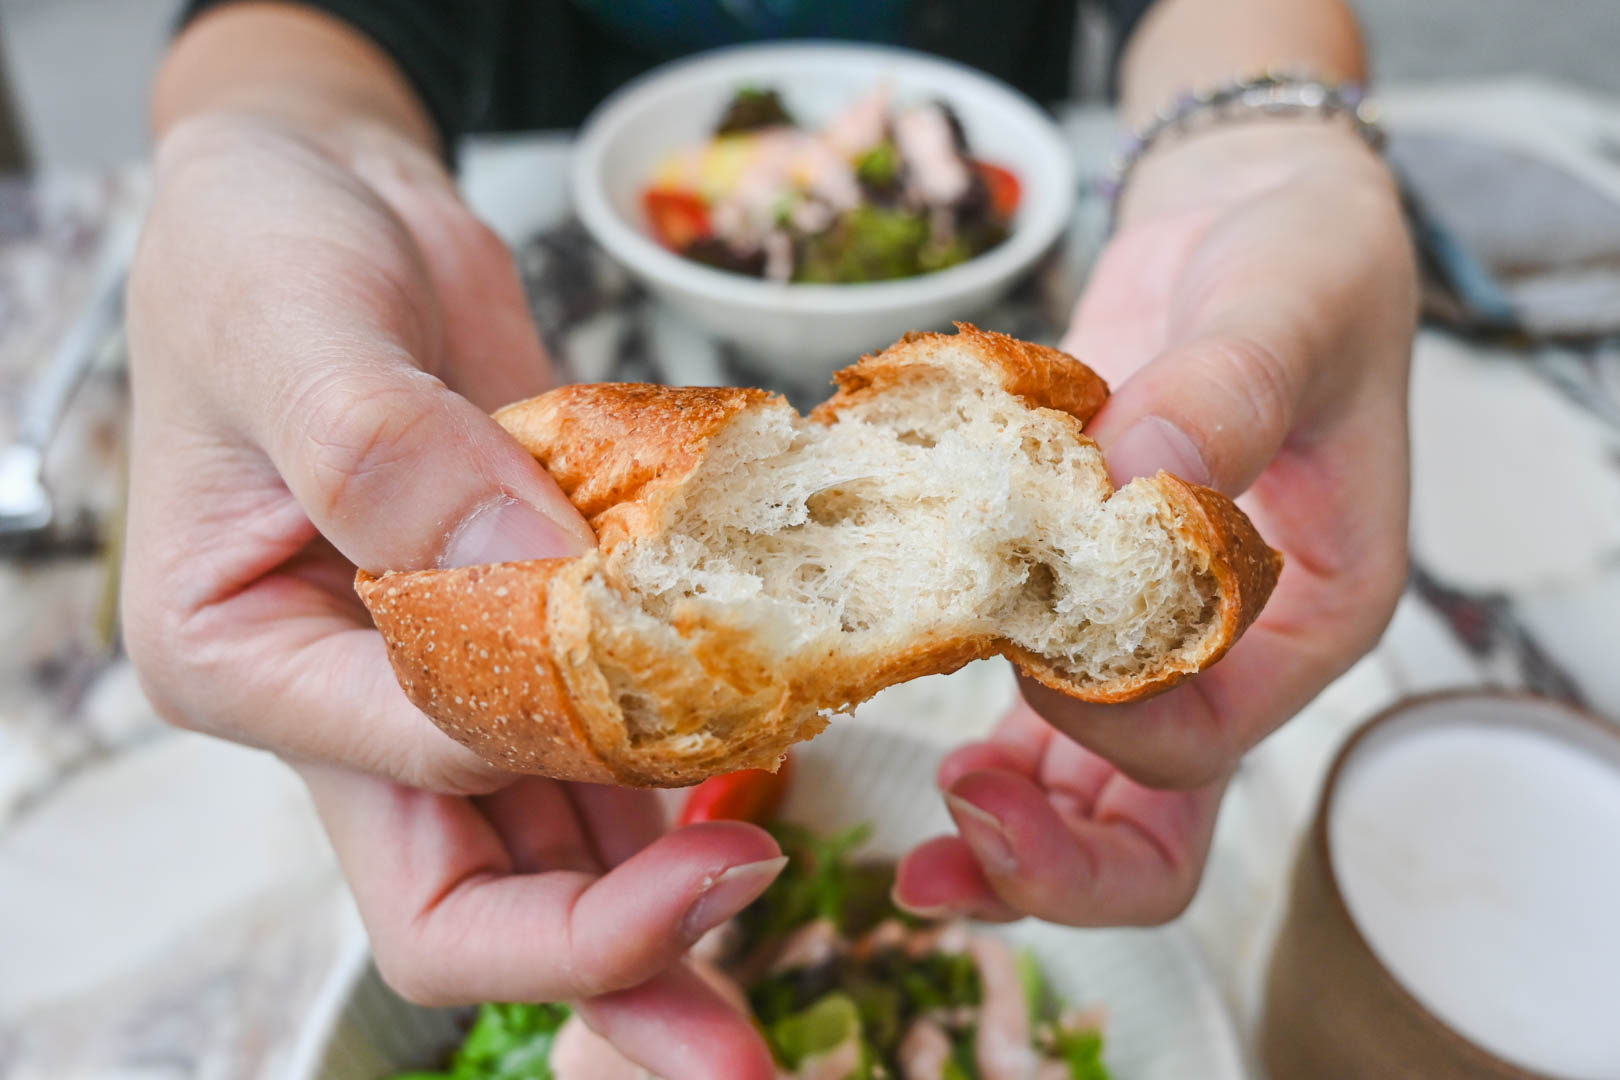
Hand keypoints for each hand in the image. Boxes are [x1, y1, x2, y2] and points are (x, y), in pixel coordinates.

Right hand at [122, 114, 779, 1077]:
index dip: (562, 800)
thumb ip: (392, 461)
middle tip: (738, 1057)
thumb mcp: (292, 327)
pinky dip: (690, 771)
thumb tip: (532, 592)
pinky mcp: (529, 628)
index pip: (411, 786)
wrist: (325, 198)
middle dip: (609, 971)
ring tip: (778, 981)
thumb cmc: (260, 248)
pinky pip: (612, 741)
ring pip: (557, 845)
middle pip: (471, 895)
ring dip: (668, 911)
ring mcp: (444, 679)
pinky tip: (770, 789)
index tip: (709, 792)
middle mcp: (345, 702)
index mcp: (250, 661)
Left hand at [895, 123, 1415, 923]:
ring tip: (913, 854)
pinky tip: (918, 746)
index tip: (1023, 649)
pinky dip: (982, 753)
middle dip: (1057, 862)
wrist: (1246, 223)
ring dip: (1003, 840)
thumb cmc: (1301, 264)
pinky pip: (1036, 721)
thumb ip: (1222, 395)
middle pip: (1160, 825)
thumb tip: (1136, 481)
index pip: (1214, 734)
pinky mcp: (1079, 605)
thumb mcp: (1284, 307)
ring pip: (1087, 799)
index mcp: (1314, 611)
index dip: (1111, 726)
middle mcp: (1235, 654)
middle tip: (952, 840)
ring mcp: (1152, 643)